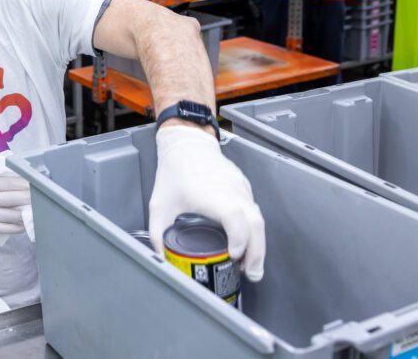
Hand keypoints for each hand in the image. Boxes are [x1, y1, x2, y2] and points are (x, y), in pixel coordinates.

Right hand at [0, 164, 30, 233]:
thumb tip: (10, 169)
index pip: (10, 182)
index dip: (25, 183)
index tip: (36, 183)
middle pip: (13, 198)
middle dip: (29, 198)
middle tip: (42, 196)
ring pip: (11, 215)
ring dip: (25, 213)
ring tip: (37, 210)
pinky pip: (3, 227)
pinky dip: (16, 227)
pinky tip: (24, 224)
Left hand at [148, 125, 265, 281]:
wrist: (186, 144)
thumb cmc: (173, 173)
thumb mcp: (159, 206)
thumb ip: (158, 235)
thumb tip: (164, 260)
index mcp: (210, 195)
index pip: (234, 217)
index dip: (239, 238)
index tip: (233, 255)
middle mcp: (231, 191)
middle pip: (255, 223)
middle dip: (256, 252)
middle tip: (250, 273)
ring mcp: (241, 188)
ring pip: (258, 218)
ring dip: (258, 244)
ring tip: (249, 265)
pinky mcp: (244, 187)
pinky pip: (254, 210)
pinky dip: (254, 230)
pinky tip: (247, 244)